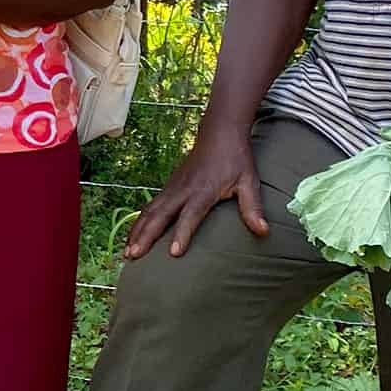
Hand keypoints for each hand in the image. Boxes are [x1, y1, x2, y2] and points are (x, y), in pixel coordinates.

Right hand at [123, 120, 266, 260]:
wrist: (219, 134)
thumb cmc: (236, 160)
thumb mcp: (249, 182)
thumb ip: (252, 207)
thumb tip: (264, 232)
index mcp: (203, 191)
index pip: (190, 216)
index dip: (182, 234)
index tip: (173, 253)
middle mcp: (183, 190)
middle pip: (160, 216)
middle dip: (145, 236)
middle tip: (134, 256)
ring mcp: (172, 188)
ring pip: (149, 212)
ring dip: (136, 232)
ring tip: (127, 253)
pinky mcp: (168, 188)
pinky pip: (149, 207)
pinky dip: (138, 223)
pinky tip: (132, 237)